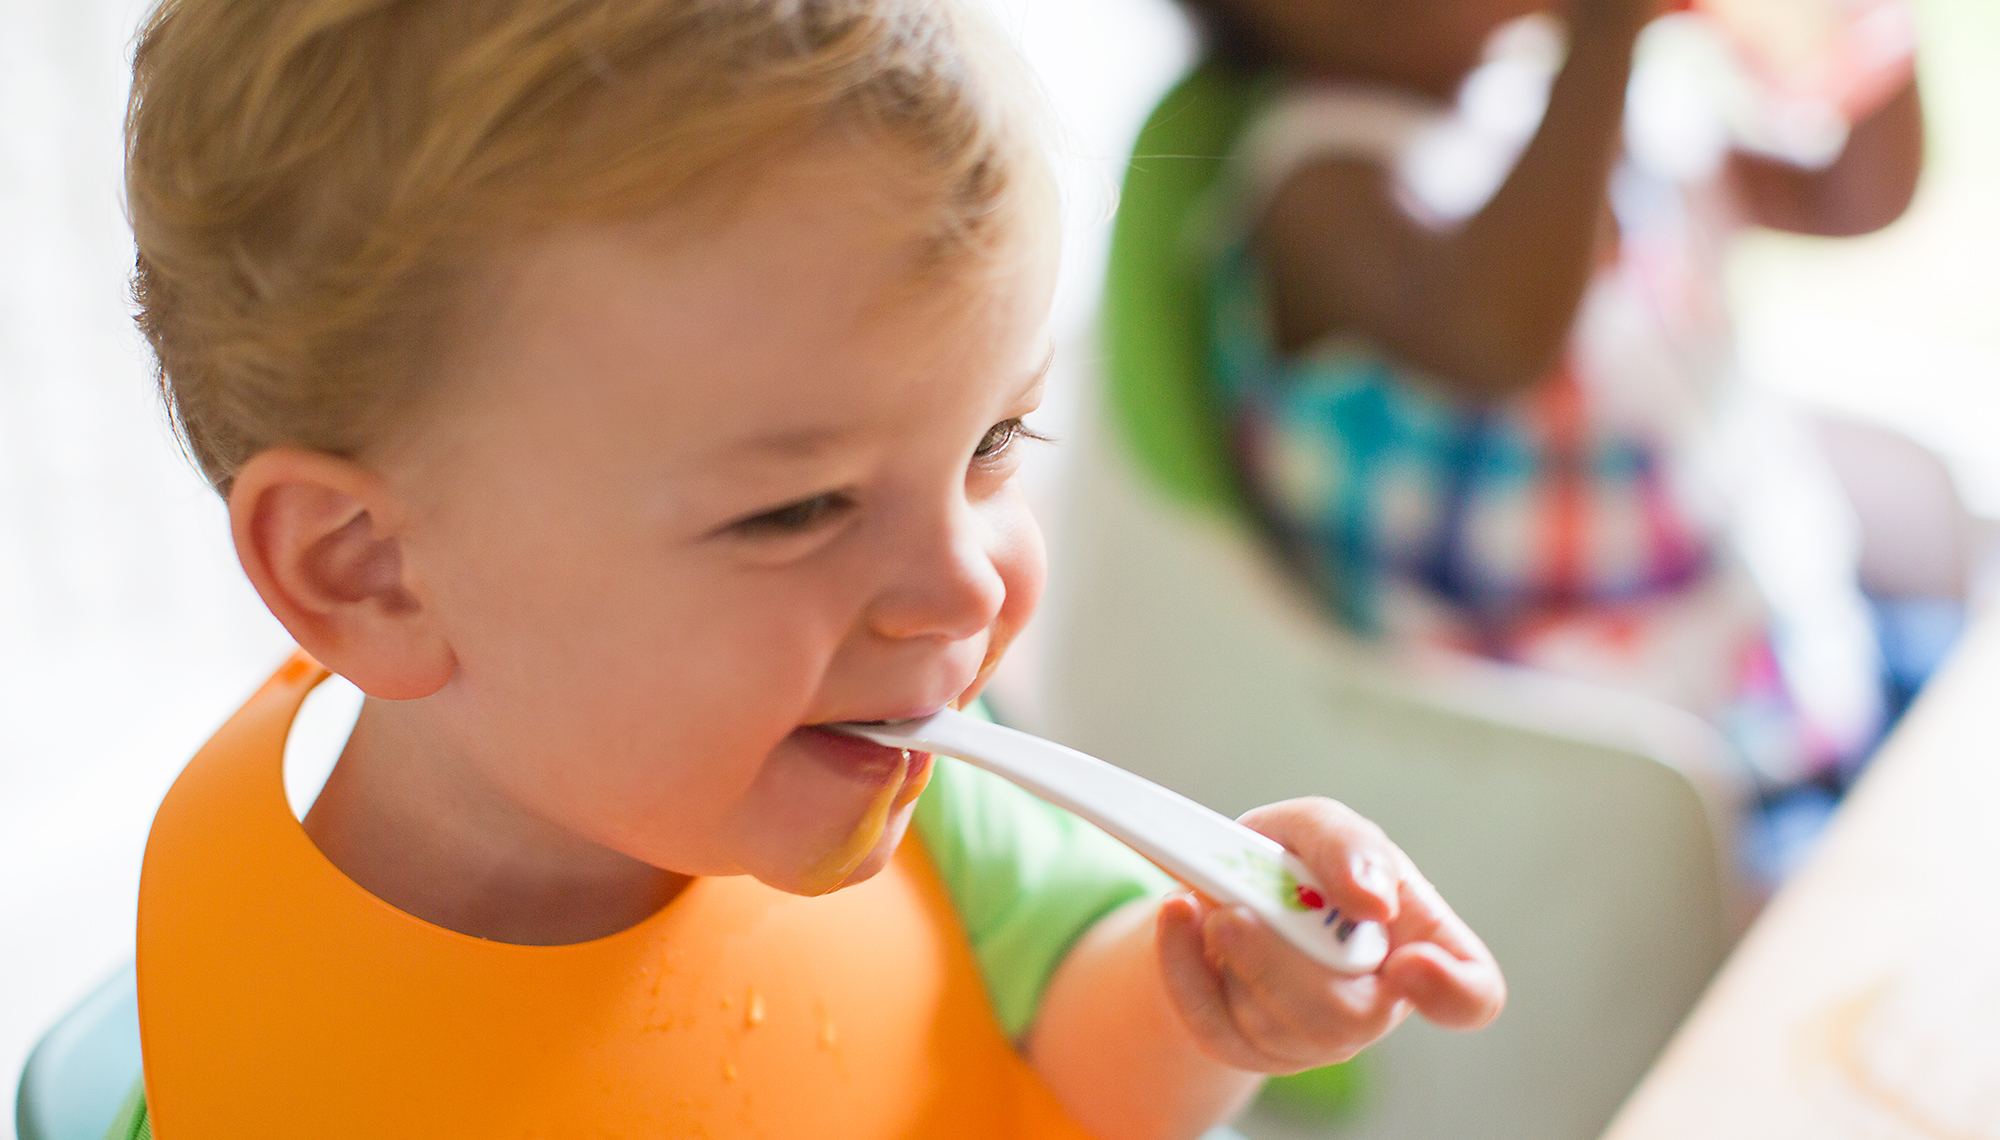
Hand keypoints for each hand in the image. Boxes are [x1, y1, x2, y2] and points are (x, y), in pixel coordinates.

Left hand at [1154, 798, 1504, 1073]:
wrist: (1217, 885)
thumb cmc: (1291, 858)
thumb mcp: (1316, 827)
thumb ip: (1347, 844)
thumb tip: (1371, 894)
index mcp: (1416, 941)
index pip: (1473, 993)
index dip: (1452, 992)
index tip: (1406, 963)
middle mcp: (1372, 1000)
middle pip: (1348, 1017)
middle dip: (1285, 964)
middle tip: (1237, 913)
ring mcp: (1310, 1037)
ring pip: (1276, 1024)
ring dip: (1233, 956)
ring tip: (1211, 901)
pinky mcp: (1246, 1046)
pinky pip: (1212, 1026)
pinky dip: (1183, 965)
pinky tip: (1176, 916)